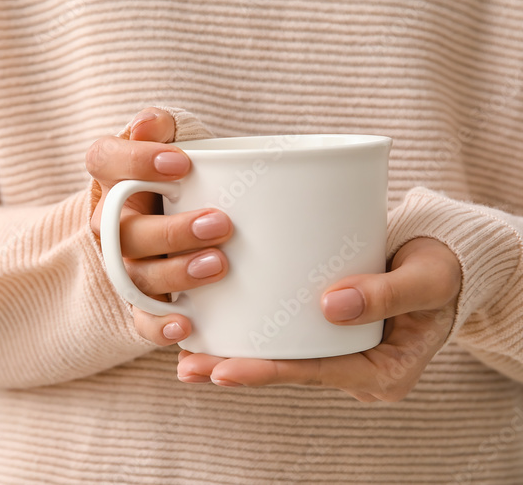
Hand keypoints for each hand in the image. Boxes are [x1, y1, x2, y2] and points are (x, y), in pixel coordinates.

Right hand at [88, 107, 233, 345]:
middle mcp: (111, 222)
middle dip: (171, 230)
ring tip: (220, 265)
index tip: (183, 163)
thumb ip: (163, 127)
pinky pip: (140, 319)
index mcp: (112, 175)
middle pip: (122, 230)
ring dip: (175, 273)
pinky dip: (159, 326)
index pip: (103, 160)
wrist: (188, 209)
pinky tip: (187, 326)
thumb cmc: (185, 169)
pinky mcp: (142, 300)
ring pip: (135, 275)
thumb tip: (150, 124)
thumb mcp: (176, 138)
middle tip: (221, 223)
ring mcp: (124, 263)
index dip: (135, 162)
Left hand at [176, 237, 461, 401]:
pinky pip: (286, 337)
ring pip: (283, 356)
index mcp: (385, 371)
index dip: (271, 372)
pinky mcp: (325, 330)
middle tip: (189, 367)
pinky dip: (252, 333)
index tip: (226, 371)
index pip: (318, 373)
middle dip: (238, 370)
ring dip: (235, 355)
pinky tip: (211, 328)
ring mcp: (341, 352)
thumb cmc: (440, 266)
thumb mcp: (427, 277)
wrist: (445, 257)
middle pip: (291, 370)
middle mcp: (357, 370)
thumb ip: (387, 293)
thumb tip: (331, 307)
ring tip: (185, 357)